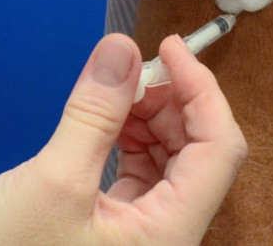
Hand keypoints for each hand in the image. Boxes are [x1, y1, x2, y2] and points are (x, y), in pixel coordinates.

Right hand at [0, 33, 246, 244]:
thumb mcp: (52, 181)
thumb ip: (94, 113)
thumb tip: (122, 50)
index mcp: (168, 233)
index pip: (219, 149)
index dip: (202, 89)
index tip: (170, 46)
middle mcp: (167, 234)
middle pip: (200, 150)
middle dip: (172, 99)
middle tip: (132, 67)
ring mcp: (144, 232)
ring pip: (173, 158)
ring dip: (151, 115)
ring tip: (115, 91)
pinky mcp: (118, 227)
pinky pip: (144, 171)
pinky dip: (131, 136)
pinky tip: (107, 118)